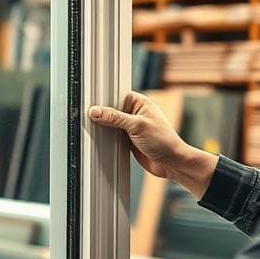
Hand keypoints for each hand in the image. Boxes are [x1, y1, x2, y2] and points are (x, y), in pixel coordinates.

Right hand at [89, 92, 217, 200]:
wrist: (171, 163)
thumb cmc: (164, 141)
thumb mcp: (137, 125)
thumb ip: (115, 118)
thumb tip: (96, 111)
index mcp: (139, 102)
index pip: (115, 96)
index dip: (103, 99)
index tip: (90, 104)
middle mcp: (134, 113)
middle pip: (110, 110)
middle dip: (101, 115)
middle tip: (88, 117)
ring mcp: (130, 127)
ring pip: (110, 124)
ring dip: (103, 128)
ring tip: (92, 128)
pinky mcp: (127, 140)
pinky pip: (112, 136)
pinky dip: (106, 139)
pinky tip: (100, 140)